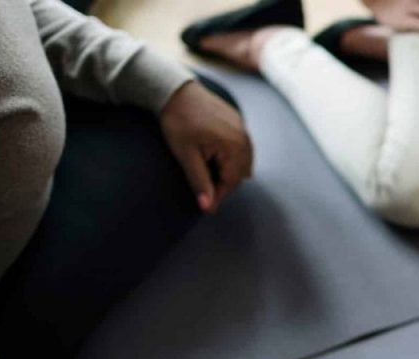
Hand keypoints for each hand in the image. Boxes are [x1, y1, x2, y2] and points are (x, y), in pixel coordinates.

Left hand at [161, 81, 253, 213]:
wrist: (175, 90)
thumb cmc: (178, 122)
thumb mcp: (186, 155)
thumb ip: (199, 182)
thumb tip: (208, 208)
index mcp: (234, 146)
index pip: (231, 181)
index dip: (218, 196)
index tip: (206, 209)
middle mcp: (244, 137)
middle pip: (240, 173)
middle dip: (224, 184)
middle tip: (206, 194)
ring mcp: (243, 128)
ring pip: (242, 162)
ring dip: (229, 171)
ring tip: (210, 177)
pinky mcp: (238, 122)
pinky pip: (241, 148)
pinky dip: (231, 158)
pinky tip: (215, 159)